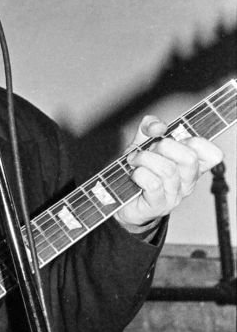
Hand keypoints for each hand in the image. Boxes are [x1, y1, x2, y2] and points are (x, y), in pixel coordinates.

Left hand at [115, 115, 222, 231]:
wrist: (118, 198)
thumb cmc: (137, 170)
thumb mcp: (143, 143)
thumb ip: (150, 127)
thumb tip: (159, 126)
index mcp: (191, 166)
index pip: (213, 154)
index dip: (195, 141)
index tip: (174, 138)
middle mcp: (187, 182)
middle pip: (190, 158)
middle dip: (165, 146)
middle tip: (149, 149)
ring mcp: (174, 195)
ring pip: (168, 170)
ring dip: (146, 159)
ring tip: (134, 161)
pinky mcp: (158, 205)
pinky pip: (153, 184)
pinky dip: (139, 174)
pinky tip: (134, 174)